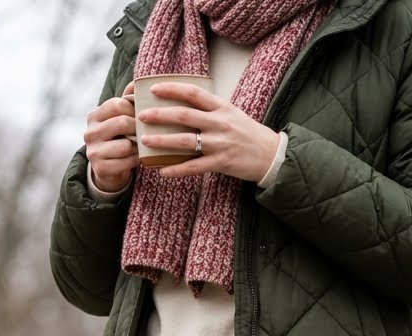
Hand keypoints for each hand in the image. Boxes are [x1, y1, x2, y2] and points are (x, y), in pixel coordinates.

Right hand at [84, 80, 138, 192]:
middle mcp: (90, 133)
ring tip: (140, 146)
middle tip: (145, 132)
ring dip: (138, 146)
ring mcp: (93, 152)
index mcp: (94, 116)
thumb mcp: (118, 118)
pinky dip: (136, 160)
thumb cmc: (117, 139)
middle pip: (121, 123)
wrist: (107, 169)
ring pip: (125, 145)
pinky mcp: (100, 168)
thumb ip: (126, 101)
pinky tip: (137, 158)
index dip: (134, 109)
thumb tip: (136, 82)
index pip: (117, 104)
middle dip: (137, 128)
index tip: (141, 116)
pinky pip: (126, 162)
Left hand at [138, 81, 279, 180]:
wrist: (270, 155)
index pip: (193, 93)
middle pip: (184, 115)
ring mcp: (220, 143)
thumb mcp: (231, 114)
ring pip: (185, 141)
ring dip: (163, 141)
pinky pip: (194, 167)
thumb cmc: (248, 134)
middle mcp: (219, 123)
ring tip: (145, 142)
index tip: (153, 88)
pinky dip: (177, 169)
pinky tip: (162, 171)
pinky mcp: (221, 163)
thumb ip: (210, 109)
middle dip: (160, 114)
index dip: (172, 89)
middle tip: (141, 116)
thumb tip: (185, 103)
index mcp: (221, 107)